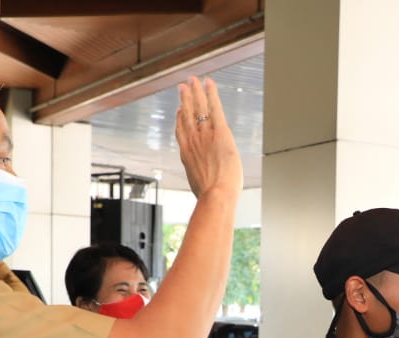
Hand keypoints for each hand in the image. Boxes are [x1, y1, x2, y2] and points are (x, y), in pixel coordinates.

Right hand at [175, 76, 242, 199]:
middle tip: (183, 86)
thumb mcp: (199, 188)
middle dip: (185, 99)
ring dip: (196, 92)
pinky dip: (211, 94)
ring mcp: (205, 135)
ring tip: (193, 80)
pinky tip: (209, 83)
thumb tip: (203, 187)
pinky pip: (215, 108)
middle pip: (187, 115)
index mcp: (187, 154)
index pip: (181, 131)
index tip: (179, 109)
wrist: (216, 196)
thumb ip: (199, 180)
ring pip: (199, 108)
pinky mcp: (220, 133)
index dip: (180, 118)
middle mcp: (193, 141)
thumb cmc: (210, 197)